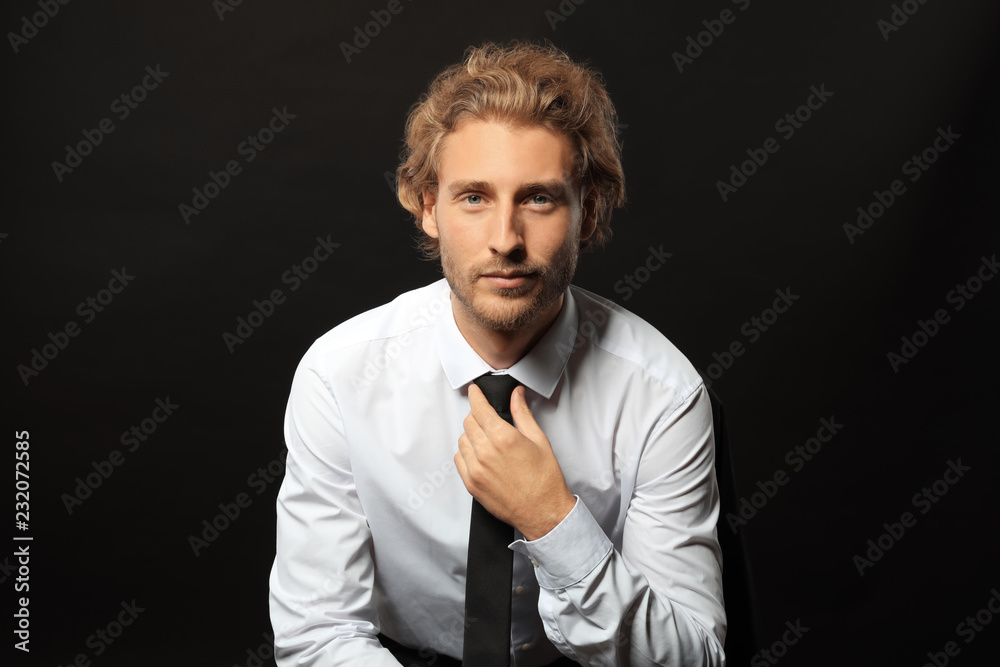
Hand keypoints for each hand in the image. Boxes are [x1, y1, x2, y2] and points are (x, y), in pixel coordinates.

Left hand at [454, 384, 575, 540]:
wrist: (543, 512)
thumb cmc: (545, 480)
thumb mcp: (539, 440)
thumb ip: (523, 414)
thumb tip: (516, 395)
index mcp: (503, 438)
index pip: (480, 409)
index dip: (476, 396)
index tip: (474, 391)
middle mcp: (486, 452)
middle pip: (469, 422)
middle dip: (478, 416)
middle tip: (489, 419)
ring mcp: (476, 469)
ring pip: (462, 440)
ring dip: (472, 435)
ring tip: (488, 441)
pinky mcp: (471, 484)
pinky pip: (459, 459)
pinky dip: (467, 453)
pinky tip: (482, 456)